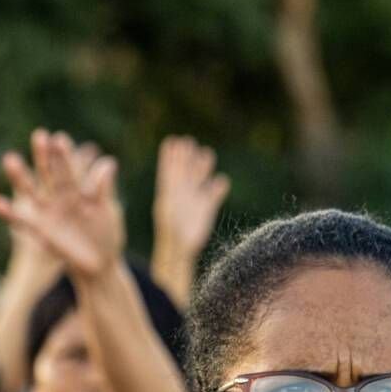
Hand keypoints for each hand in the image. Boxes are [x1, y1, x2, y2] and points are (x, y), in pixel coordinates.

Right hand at [0, 128, 123, 277]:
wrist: (99, 263)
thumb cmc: (107, 234)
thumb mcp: (108, 212)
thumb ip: (104, 190)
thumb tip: (108, 163)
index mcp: (78, 190)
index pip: (70, 169)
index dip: (65, 156)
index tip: (59, 138)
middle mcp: (60, 197)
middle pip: (49, 174)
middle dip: (44, 156)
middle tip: (39, 135)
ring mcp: (48, 212)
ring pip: (31, 191)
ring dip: (20, 176)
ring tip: (10, 159)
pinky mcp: (39, 230)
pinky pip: (21, 220)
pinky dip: (8, 212)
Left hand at [152, 136, 230, 260]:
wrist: (180, 250)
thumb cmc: (170, 231)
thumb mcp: (168, 206)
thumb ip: (173, 189)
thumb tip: (174, 175)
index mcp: (168, 192)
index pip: (170, 170)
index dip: (171, 156)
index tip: (173, 141)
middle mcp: (181, 195)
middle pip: (184, 171)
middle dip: (187, 157)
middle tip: (188, 141)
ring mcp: (194, 201)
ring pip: (199, 180)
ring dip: (203, 167)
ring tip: (207, 154)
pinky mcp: (206, 210)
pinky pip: (213, 195)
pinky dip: (218, 188)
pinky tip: (221, 181)